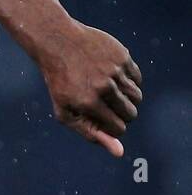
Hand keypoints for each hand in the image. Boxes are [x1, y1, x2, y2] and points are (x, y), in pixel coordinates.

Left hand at [38, 20, 142, 156]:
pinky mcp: (122, 56)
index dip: (111, 126)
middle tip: (104, 102)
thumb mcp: (65, 111)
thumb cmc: (59, 80)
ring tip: (107, 89)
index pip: (119, 128)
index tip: (101, 117)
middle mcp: (104, 86)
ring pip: (137, 97)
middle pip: (131, 114)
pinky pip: (137, 78)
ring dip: (126, 98)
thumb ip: (91, 133)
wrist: (56, 42)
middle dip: (120, 113)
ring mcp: (114, 70)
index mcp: (88, 103)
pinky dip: (128, 80)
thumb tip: (120, 152)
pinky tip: (110, 74)